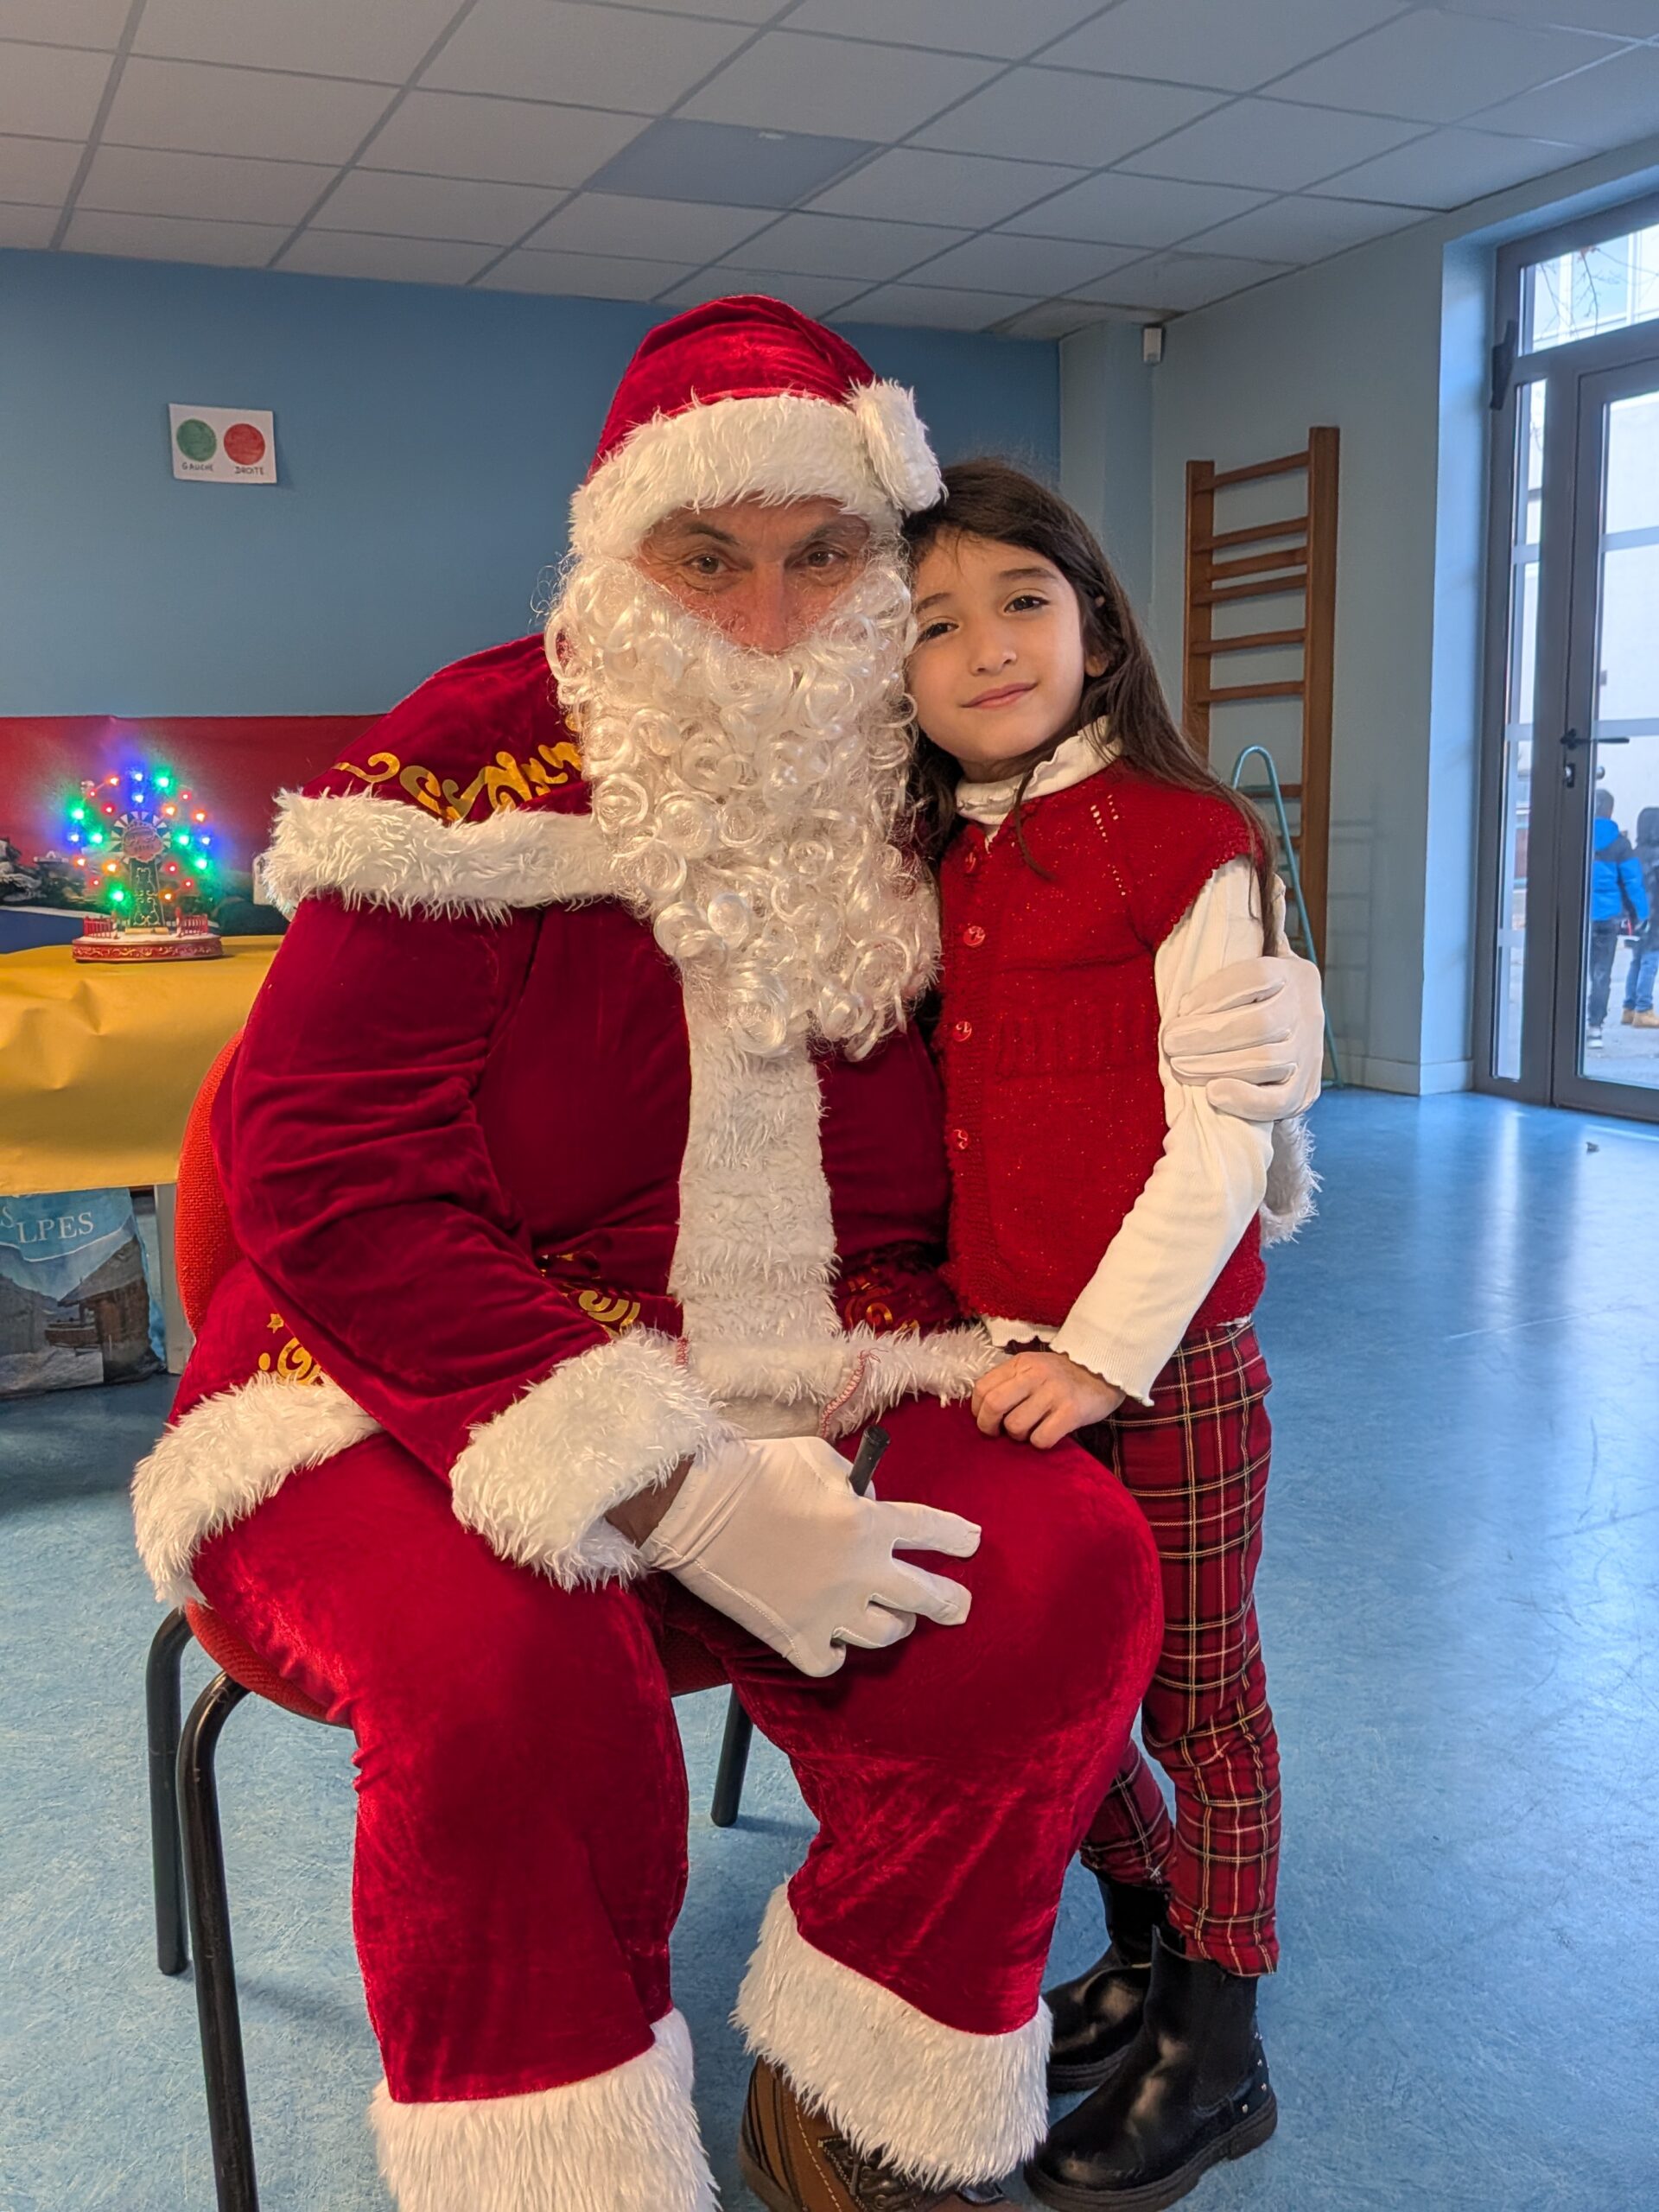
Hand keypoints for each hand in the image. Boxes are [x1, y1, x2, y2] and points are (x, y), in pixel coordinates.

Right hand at [639, 1435, 978, 1678]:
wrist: (696, 1508)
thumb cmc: (756, 1471)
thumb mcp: (820, 1458)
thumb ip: (857, 1483)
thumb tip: (870, 1503)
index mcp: (871, 1523)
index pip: (935, 1532)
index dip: (959, 1539)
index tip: (971, 1544)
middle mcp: (862, 1572)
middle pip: (929, 1598)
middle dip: (952, 1603)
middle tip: (958, 1606)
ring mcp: (830, 1610)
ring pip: (888, 1634)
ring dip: (893, 1625)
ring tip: (891, 1619)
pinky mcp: (795, 1638)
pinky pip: (834, 1661)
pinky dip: (838, 1653)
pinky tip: (835, 1642)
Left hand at [972, 1351, 1123, 1449]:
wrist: (1104, 1374)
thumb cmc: (1063, 1377)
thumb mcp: (1033, 1368)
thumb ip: (1009, 1382)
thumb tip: (982, 1410)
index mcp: (1021, 1364)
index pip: (982, 1388)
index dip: (977, 1410)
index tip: (986, 1419)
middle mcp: (1035, 1375)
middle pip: (993, 1405)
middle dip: (989, 1426)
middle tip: (998, 1433)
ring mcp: (1053, 1393)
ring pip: (1015, 1426)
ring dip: (1019, 1436)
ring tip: (1031, 1429)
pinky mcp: (1071, 1412)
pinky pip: (1041, 1438)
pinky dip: (1040, 1442)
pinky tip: (1047, 1434)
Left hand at [1162, 952, 1323, 1120]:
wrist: (1287, 1042)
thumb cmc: (1251, 999)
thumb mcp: (1253, 963)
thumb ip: (1238, 944)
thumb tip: (1217, 900)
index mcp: (1294, 974)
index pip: (1257, 976)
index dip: (1216, 993)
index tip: (1182, 1008)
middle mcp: (1308, 1012)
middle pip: (1260, 1024)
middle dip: (1206, 1036)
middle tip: (1169, 1043)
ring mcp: (1310, 1053)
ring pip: (1267, 1061)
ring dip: (1215, 1065)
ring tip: (1179, 1066)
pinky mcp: (1306, 1090)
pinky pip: (1279, 1101)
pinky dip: (1246, 1099)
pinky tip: (1213, 1093)